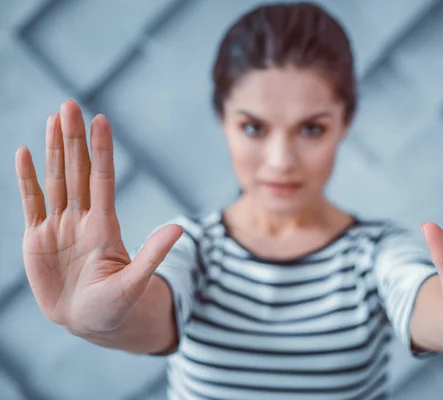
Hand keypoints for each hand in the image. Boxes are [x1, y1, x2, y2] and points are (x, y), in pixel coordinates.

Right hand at [15, 99, 182, 334]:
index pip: (103, 179)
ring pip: (55, 179)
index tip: (101, 121)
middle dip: (73, 139)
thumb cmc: (115, 306)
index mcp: (105, 226)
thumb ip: (152, 255)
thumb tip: (179, 229)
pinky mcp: (38, 238)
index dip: (102, 150)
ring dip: (53, 149)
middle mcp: (82, 219)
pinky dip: (26, 178)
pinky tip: (25, 152)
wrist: (88, 321)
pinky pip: (31, 202)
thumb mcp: (134, 282)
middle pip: (77, 170)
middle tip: (70, 104)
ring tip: (54, 118)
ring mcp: (59, 226)